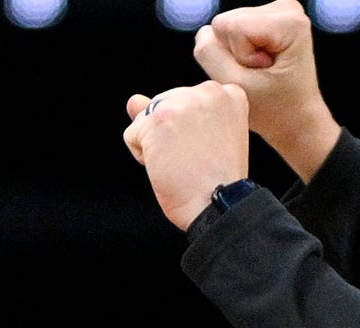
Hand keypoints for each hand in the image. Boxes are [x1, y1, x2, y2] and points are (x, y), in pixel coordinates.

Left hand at [121, 82, 251, 232]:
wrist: (217, 203)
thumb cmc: (214, 180)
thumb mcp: (204, 136)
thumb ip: (173, 110)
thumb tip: (133, 100)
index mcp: (227, 93)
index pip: (185, 101)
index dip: (187, 131)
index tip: (206, 149)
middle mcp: (208, 90)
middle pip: (164, 105)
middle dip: (169, 135)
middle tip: (194, 159)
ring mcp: (182, 102)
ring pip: (146, 118)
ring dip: (155, 146)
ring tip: (182, 163)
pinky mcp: (159, 118)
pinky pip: (132, 135)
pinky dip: (142, 156)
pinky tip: (167, 167)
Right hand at [192, 1, 339, 178]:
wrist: (296, 117)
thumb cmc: (274, 109)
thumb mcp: (236, 86)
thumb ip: (210, 54)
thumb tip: (204, 32)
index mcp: (288, 21)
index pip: (229, 25)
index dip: (236, 56)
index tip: (260, 73)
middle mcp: (286, 7)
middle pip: (226, 22)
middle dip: (235, 53)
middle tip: (259, 74)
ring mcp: (278, 9)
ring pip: (226, 26)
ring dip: (237, 54)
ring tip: (261, 71)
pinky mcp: (267, 17)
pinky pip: (231, 30)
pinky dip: (240, 51)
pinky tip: (260, 64)